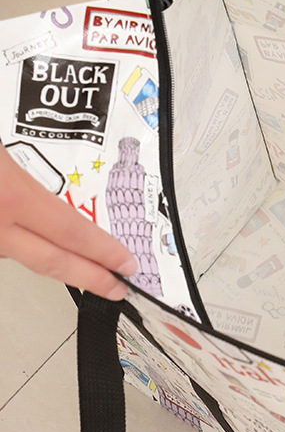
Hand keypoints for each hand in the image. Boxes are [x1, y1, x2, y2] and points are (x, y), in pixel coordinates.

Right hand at [0, 143, 137, 299]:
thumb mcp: (1, 144)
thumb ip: (24, 162)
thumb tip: (45, 166)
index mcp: (12, 196)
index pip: (71, 231)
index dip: (103, 251)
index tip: (126, 263)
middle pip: (51, 262)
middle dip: (89, 278)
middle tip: (116, 288)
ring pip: (22, 253)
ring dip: (52, 257)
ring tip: (82, 262)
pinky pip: (2, 244)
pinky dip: (19, 240)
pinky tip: (30, 234)